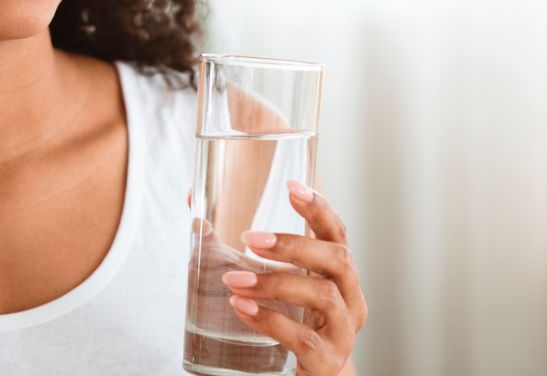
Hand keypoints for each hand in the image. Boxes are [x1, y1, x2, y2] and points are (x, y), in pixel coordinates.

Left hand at [195, 181, 366, 375]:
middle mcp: (351, 298)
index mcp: (339, 274)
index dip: (318, 209)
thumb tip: (195, 208)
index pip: (337, 233)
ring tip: (235, 281)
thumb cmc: (296, 323)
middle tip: (250, 239)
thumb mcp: (282, 286)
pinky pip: (304, 337)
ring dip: (275, 283)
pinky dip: (270, 319)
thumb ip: (249, 252)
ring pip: (322, 295)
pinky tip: (242, 309)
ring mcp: (344, 332)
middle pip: (338, 259)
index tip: (292, 187)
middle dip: (294, 245)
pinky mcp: (328, 361)